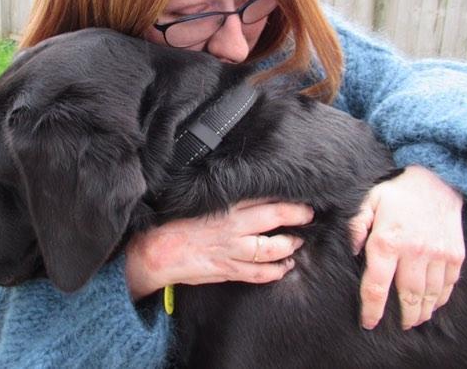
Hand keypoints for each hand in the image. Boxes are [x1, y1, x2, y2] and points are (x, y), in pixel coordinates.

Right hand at [125, 199, 312, 299]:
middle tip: (309, 214)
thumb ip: (224, 199)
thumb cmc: (176, 224)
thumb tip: (247, 192)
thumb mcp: (200, 203)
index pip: (261, 196)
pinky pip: (257, 273)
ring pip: (270, 247)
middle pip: (273, 216)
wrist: (156, 251)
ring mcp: (231, 249)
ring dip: (288, 246)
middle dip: (296, 215)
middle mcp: (232, 225)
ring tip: (298, 243)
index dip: (284, 196)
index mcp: (224, 205)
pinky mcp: (227, 269)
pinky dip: (274, 272)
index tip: (298, 193)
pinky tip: (284, 268)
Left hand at [350, 165, 464, 329]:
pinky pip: (448, 286)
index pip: (376, 286)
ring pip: (428, 296)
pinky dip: (440, 299)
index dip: (371, 309)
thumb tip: (350, 250)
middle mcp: (414, 252)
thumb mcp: (369, 200)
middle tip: (396, 325)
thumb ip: (355, 225)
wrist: (439, 177)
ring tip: (414, 319)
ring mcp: (438, 255)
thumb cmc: (398, 190)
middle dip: (401, 316)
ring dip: (421, 312)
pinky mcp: (455, 255)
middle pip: (406, 297)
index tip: (368, 322)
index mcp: (387, 241)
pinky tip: (432, 303)